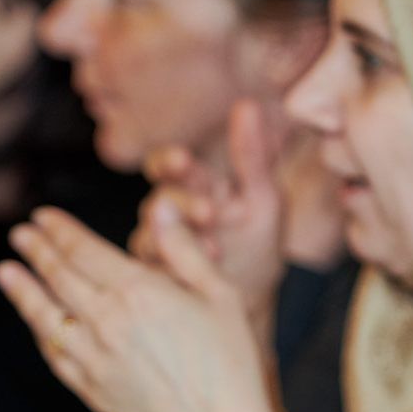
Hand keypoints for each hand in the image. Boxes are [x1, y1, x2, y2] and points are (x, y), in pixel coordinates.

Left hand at [0, 205, 283, 411]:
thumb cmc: (230, 362)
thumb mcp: (221, 295)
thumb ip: (183, 249)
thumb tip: (161, 208)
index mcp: (139, 291)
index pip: (84, 250)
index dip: (59, 230)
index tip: (42, 217)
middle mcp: (107, 322)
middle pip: (59, 278)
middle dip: (36, 251)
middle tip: (20, 234)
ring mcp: (94, 359)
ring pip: (47, 317)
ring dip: (22, 291)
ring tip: (5, 271)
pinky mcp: (92, 390)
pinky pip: (56, 356)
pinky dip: (42, 334)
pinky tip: (37, 324)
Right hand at [132, 100, 287, 334]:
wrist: (250, 306)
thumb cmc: (257, 250)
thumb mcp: (263, 201)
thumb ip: (253, 157)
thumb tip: (247, 105)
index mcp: (192, 187)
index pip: (167, 165)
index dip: (170, 162)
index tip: (184, 161)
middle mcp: (168, 214)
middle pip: (157, 199)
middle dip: (180, 204)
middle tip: (209, 213)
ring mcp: (158, 248)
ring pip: (149, 235)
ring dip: (178, 239)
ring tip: (215, 247)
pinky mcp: (153, 278)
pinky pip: (152, 269)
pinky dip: (175, 270)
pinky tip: (201, 272)